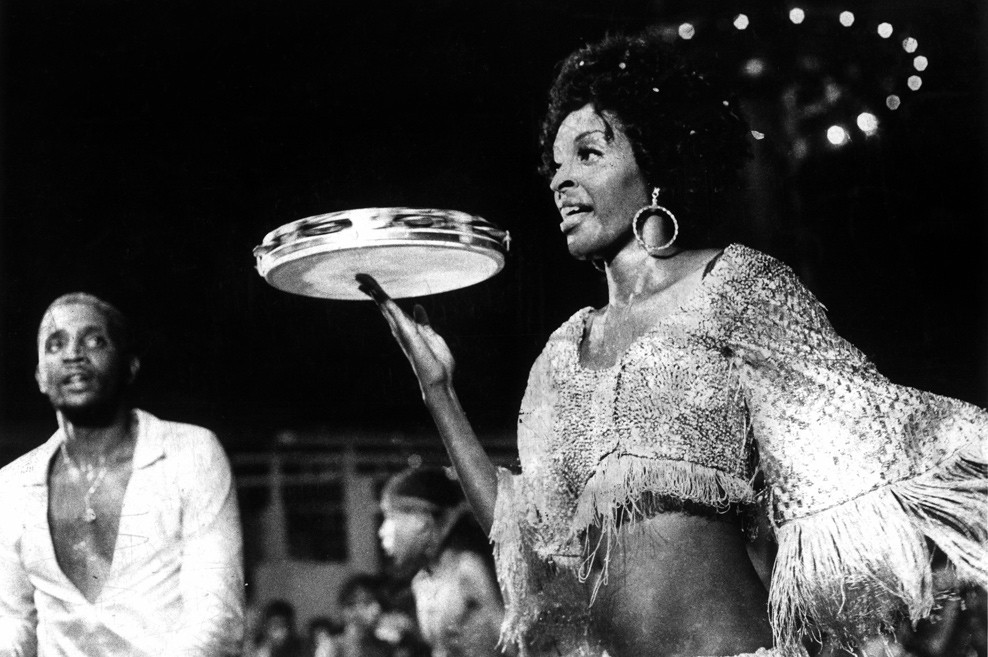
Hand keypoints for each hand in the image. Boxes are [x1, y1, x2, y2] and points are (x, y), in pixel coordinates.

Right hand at [357, 273, 455, 396]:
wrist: (439, 379)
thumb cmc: (437, 362)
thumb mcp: (431, 336)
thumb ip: (423, 322)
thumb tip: (417, 306)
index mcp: (406, 328)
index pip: (390, 308)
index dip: (380, 296)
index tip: (370, 285)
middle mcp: (400, 329)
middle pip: (383, 305)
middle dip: (372, 290)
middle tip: (358, 277)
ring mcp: (401, 330)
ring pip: (385, 306)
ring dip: (374, 291)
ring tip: (362, 279)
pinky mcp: (406, 332)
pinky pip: (394, 312)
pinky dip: (384, 300)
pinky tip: (376, 291)